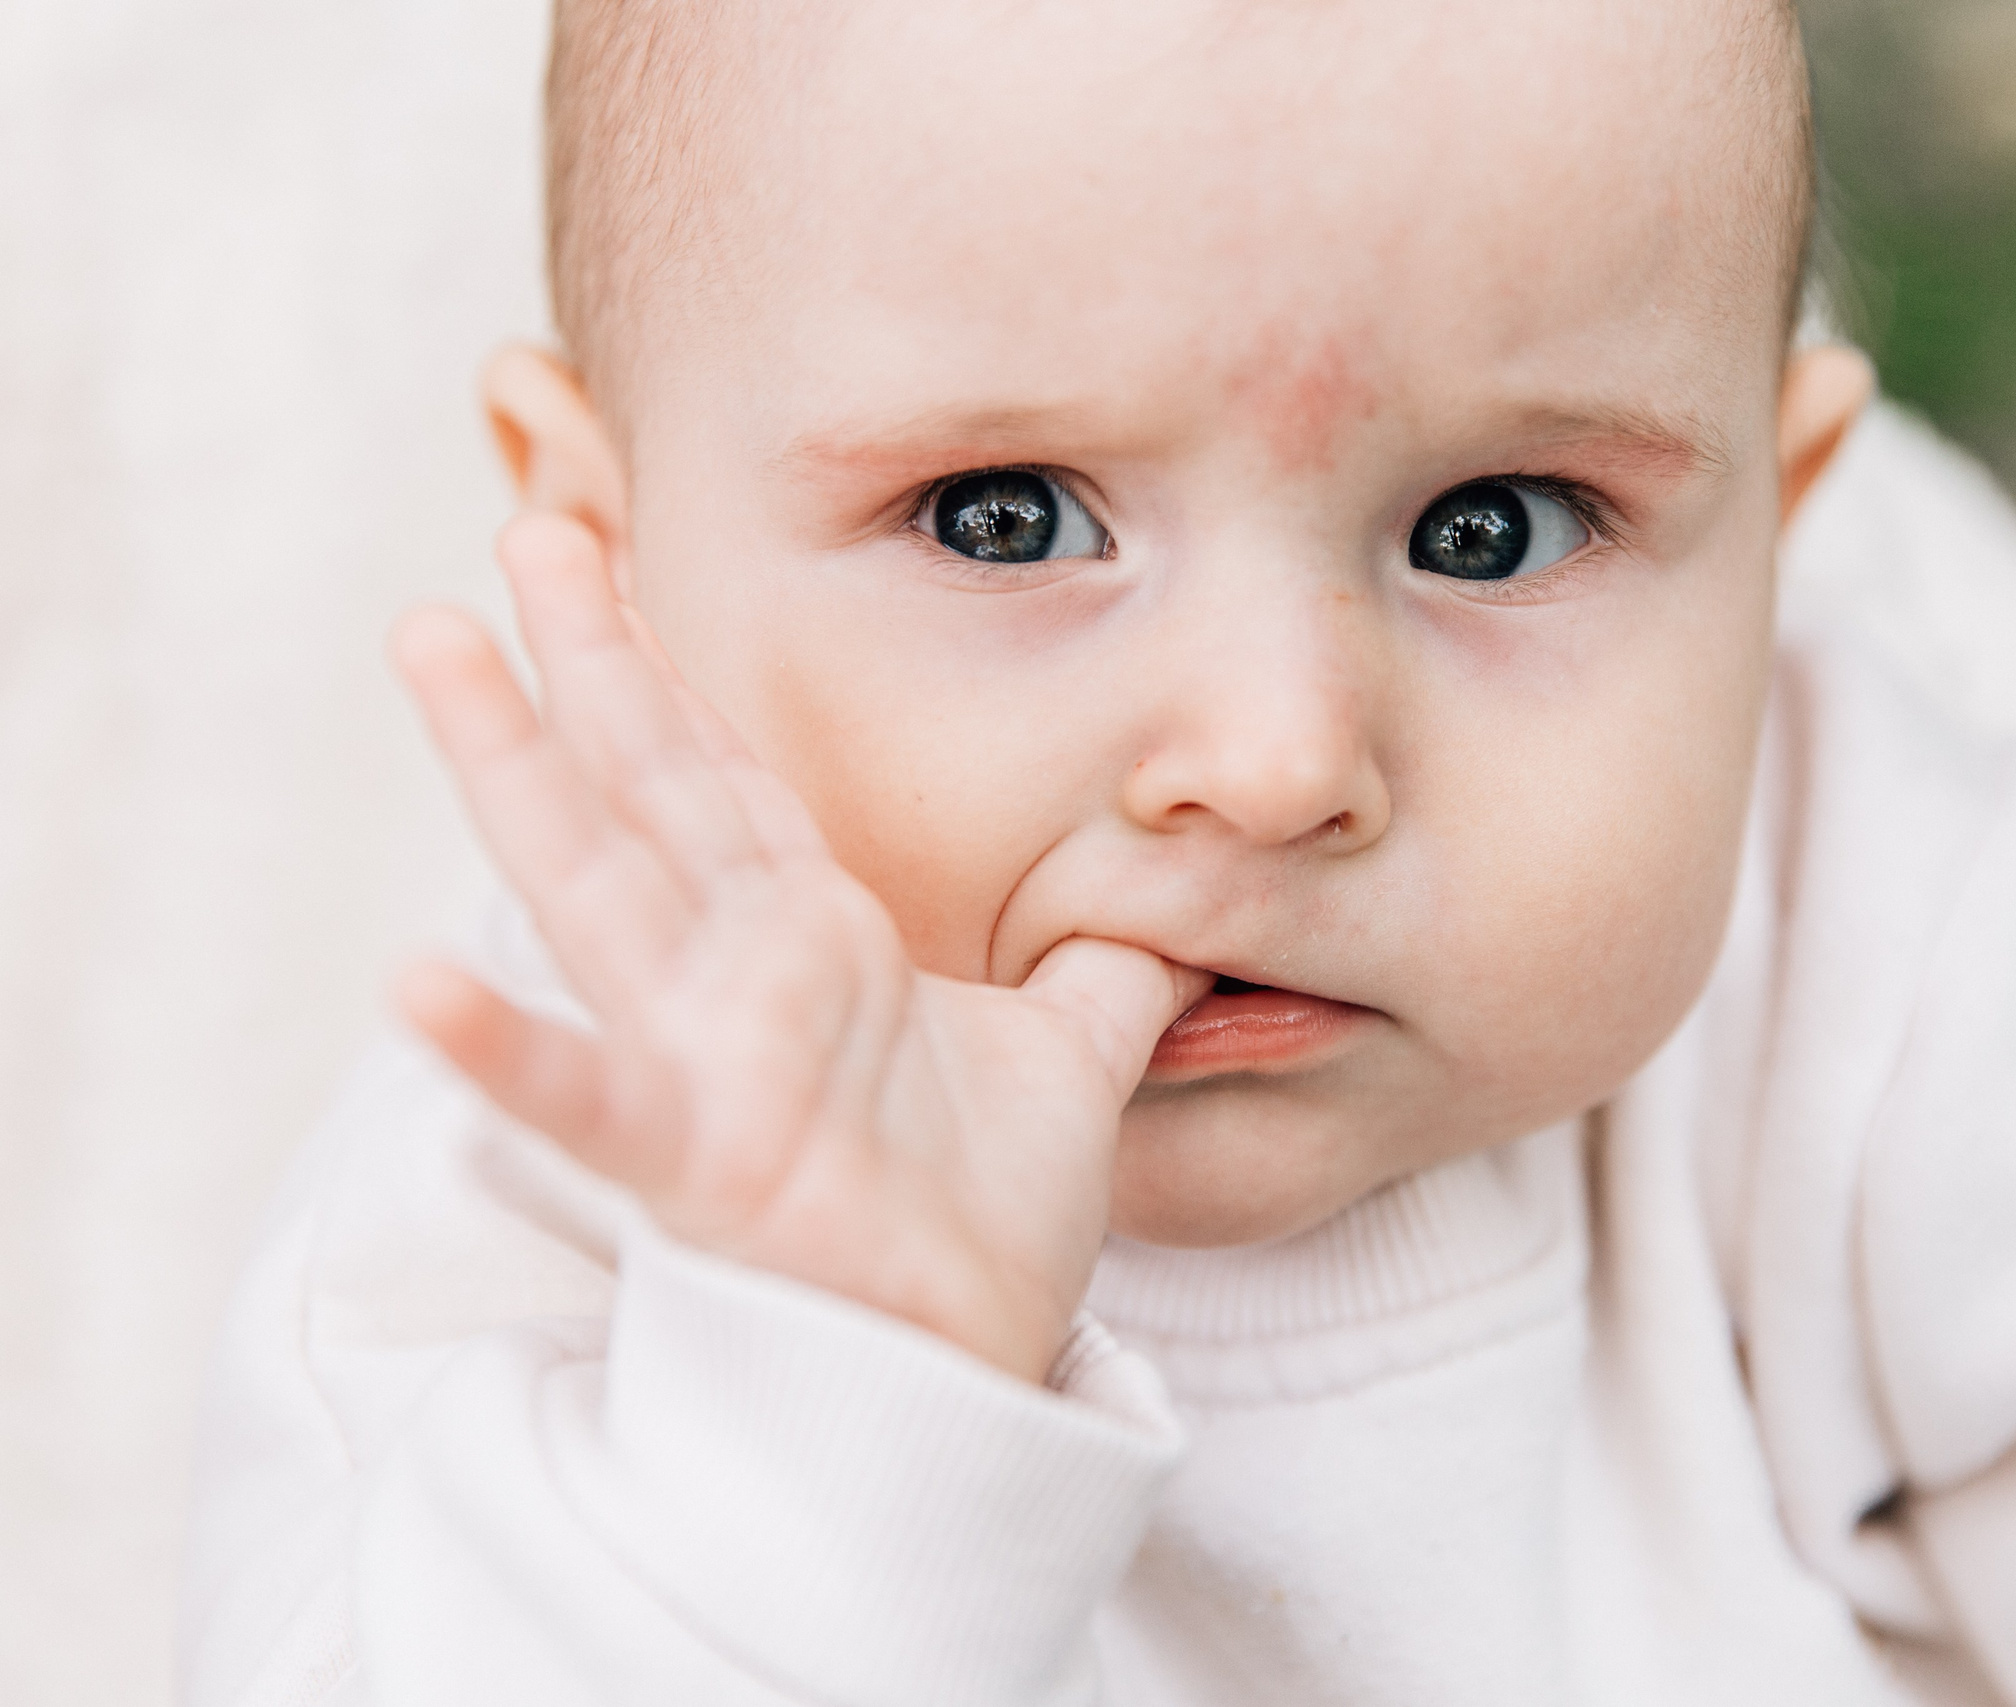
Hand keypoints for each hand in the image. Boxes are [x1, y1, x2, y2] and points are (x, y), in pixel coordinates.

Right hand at [390, 514, 1205, 1382]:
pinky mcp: (693, 1155)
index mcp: (816, 937)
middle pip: (649, 782)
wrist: (975, 1361)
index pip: (730, 775)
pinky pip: (585, 1095)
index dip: (672, 670)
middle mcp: (743, 971)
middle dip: (584, 656)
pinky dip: (503, 1046)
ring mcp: (702, 1054)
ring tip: (430, 644)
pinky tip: (412, 984)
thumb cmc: (989, 1219)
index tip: (618, 561)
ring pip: (591, 880)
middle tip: (524, 525)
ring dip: (508, 764)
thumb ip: (1114, 965)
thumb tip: (1179, 898)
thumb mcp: (1073, 1054)